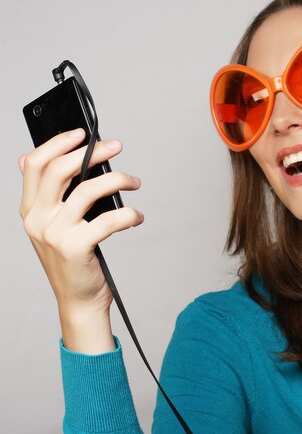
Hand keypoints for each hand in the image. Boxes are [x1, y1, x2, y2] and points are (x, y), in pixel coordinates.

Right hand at [18, 128, 143, 313]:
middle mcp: (38, 219)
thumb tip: (64, 157)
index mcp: (30, 209)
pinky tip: (137, 216)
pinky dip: (129, 213)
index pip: (35, 164)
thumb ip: (55, 196)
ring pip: (88, 190)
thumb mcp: (56, 225)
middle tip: (117, 146)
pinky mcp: (76, 248)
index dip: (58, 143)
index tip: (83, 133)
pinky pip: (108, 220)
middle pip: (60, 170)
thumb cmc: (75, 259)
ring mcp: (55, 234)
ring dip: (118, 180)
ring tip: (135, 182)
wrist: (79, 300)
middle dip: (92, 152)